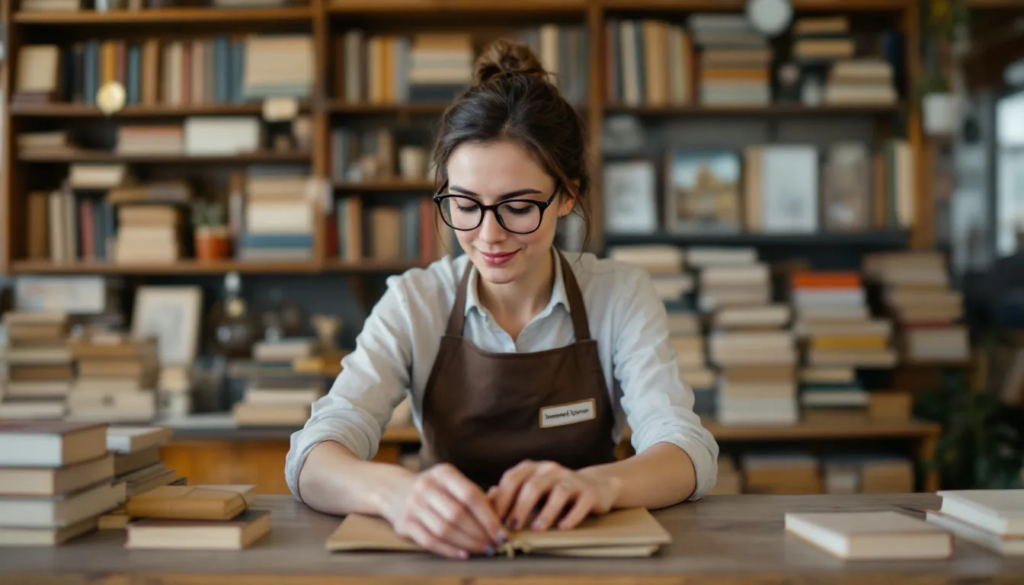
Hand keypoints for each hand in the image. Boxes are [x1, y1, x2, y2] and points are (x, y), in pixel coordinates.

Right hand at [381, 463, 505, 559]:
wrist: (394, 491)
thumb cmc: (435, 490)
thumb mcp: (452, 483)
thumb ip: (476, 495)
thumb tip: (503, 513)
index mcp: (443, 473)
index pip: (470, 495)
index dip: (489, 517)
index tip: (502, 533)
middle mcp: (426, 486)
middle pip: (458, 514)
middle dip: (480, 533)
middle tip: (494, 545)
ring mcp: (413, 505)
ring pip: (444, 529)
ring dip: (467, 543)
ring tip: (483, 550)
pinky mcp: (404, 523)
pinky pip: (429, 540)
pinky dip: (449, 549)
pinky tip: (464, 554)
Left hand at [488, 460, 619, 532]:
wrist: (594, 487)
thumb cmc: (552, 492)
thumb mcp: (529, 491)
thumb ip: (507, 495)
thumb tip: (484, 503)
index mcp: (532, 468)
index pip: (511, 479)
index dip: (501, 500)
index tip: (492, 521)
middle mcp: (550, 469)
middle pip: (532, 485)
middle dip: (520, 507)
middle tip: (511, 527)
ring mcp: (571, 479)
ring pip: (558, 492)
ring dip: (546, 512)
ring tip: (537, 529)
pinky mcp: (589, 492)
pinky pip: (581, 502)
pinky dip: (572, 515)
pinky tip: (563, 527)